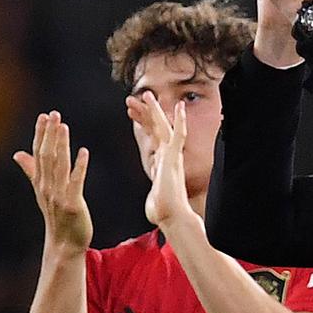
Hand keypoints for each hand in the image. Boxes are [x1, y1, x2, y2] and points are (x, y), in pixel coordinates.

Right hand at [13, 112, 91, 253]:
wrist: (65, 244)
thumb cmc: (56, 216)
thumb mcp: (42, 191)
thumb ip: (31, 170)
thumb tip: (17, 153)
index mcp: (40, 182)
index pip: (37, 154)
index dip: (40, 134)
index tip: (43, 116)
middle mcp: (46, 187)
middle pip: (46, 156)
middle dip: (49, 135)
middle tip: (53, 114)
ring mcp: (58, 196)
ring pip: (58, 166)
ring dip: (61, 145)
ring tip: (64, 127)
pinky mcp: (73, 205)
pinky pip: (76, 182)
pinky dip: (79, 166)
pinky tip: (83, 151)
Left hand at [125, 93, 196, 228]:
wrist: (172, 217)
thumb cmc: (163, 212)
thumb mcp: (154, 196)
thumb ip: (155, 192)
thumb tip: (155, 200)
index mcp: (161, 163)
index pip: (151, 138)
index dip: (143, 124)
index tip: (133, 114)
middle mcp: (168, 156)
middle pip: (156, 129)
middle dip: (146, 113)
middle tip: (136, 98)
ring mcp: (172, 156)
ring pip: (163, 127)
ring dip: (154, 111)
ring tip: (146, 94)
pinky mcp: (175, 158)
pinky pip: (178, 136)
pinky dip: (180, 121)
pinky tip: (179, 107)